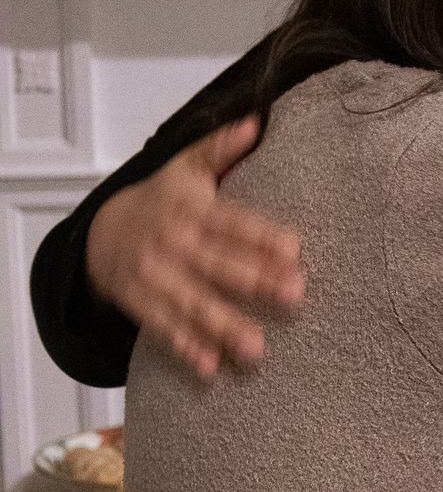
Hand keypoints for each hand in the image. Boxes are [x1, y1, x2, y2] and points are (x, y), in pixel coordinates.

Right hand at [86, 118, 305, 379]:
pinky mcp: (142, 303)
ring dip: (224, 325)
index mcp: (192, 209)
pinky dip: (186, 348)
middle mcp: (174, 242)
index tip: (295, 249)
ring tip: (256, 348)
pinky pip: (165, 328)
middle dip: (256, 280)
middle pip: (219, 264)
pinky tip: (211, 368)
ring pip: (193, 302)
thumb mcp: (184, 168)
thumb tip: (255, 123)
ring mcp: (156, 276)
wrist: (98, 233)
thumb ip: (219, 149)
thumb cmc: (159, 200)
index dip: (262, 235)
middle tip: (294, 296)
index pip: (232, 222)